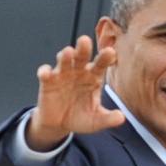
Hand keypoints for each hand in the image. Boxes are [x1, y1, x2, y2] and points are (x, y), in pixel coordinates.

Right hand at [26, 35, 124, 149]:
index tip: (110, 52)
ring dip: (64, 55)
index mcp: (94, 77)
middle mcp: (78, 71)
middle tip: (85, 41)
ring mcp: (63, 75)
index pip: (101, 64)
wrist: (59, 124)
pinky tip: (45, 73)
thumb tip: (121, 118)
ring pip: (64, 61)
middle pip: (82, 56)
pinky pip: (45, 73)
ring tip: (68, 52)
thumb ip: (108, 118)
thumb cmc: (80, 117)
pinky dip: (44, 71)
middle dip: (83, 49)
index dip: (105, 58)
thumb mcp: (95, 120)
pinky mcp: (47, 82)